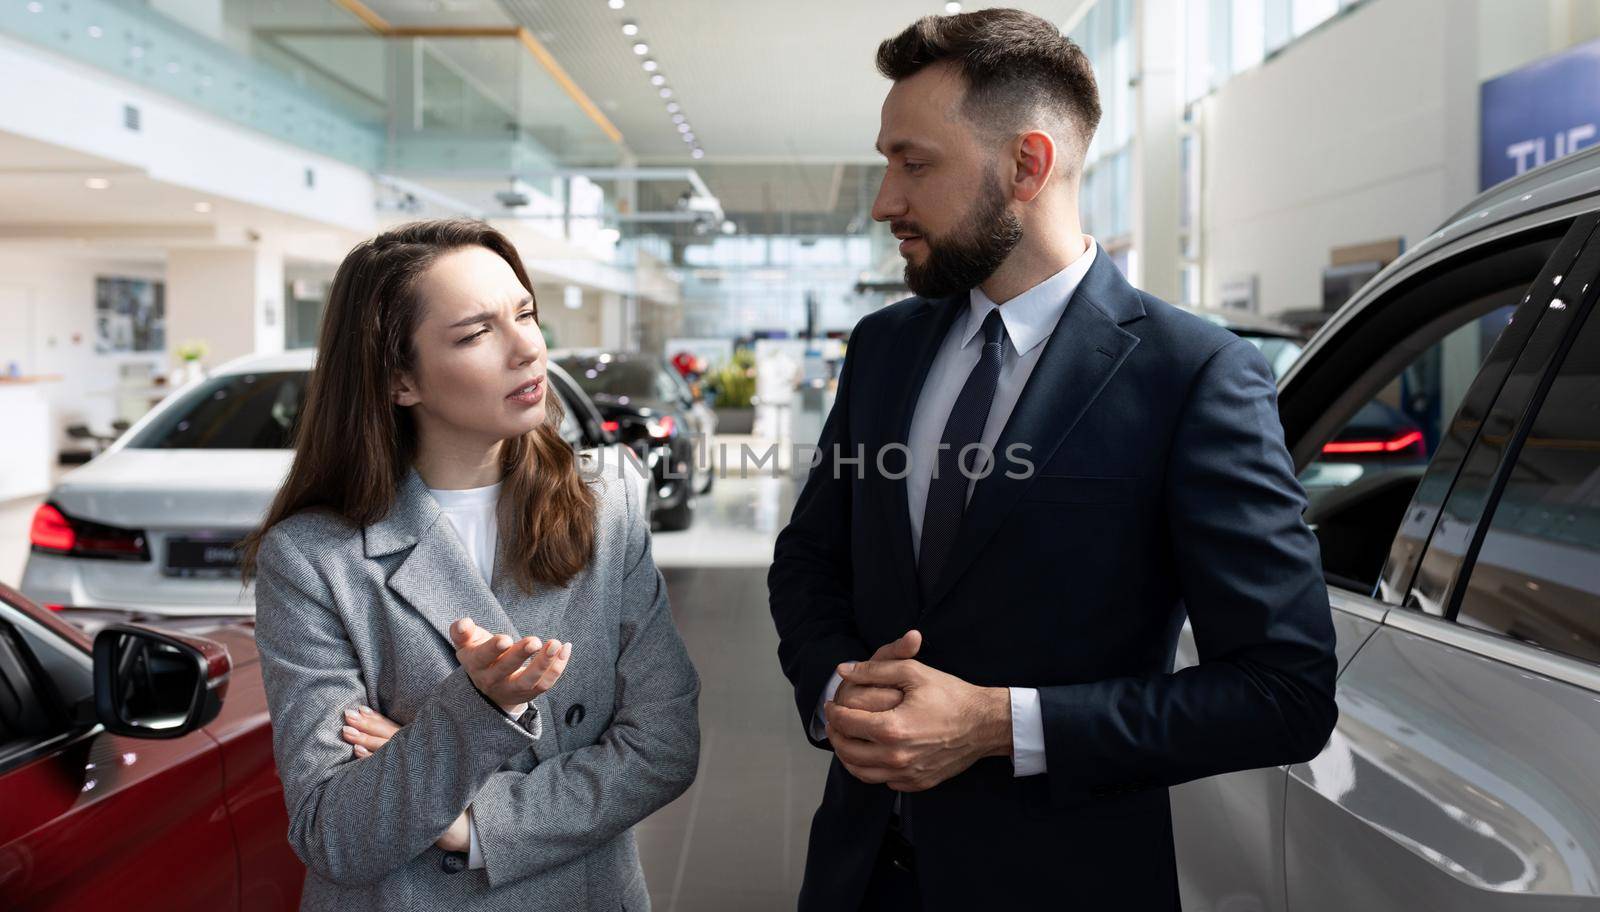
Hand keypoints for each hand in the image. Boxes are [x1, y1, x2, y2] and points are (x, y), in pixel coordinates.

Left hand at [340, 705, 469, 851]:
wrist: (459, 819)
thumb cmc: (440, 791)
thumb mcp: (427, 766)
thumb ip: (411, 753)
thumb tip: (386, 746)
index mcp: (420, 746)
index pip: (393, 728)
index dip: (376, 718)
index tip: (360, 708)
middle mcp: (418, 752)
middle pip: (388, 734)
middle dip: (366, 723)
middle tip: (347, 714)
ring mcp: (415, 767)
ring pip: (385, 749)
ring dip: (364, 739)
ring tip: (346, 732)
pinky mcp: (411, 783)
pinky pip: (387, 769)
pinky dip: (371, 759)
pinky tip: (357, 753)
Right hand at [451, 618, 571, 714]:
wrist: (489, 686)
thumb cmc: (479, 653)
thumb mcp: (467, 643)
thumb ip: (461, 631)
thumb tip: (464, 623)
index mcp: (476, 664)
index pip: (482, 658)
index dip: (493, 649)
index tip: (506, 638)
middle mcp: (492, 680)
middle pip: (506, 670)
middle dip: (520, 655)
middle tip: (535, 641)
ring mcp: (512, 689)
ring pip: (529, 681)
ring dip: (544, 664)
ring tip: (555, 644)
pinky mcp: (530, 693)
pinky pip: (546, 683)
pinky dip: (557, 667)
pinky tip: (565, 648)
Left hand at [824, 639, 1011, 791]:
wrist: (984, 724)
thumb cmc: (950, 695)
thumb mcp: (913, 672)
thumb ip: (875, 669)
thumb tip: (844, 670)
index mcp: (891, 728)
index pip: (846, 722)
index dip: (833, 711)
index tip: (831, 704)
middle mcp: (895, 757)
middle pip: (847, 750)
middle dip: (835, 734)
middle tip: (833, 722)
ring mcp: (906, 774)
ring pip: (861, 772)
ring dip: (847, 755)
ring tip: (846, 739)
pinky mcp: (916, 783)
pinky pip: (882, 781)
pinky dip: (870, 769)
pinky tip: (871, 754)